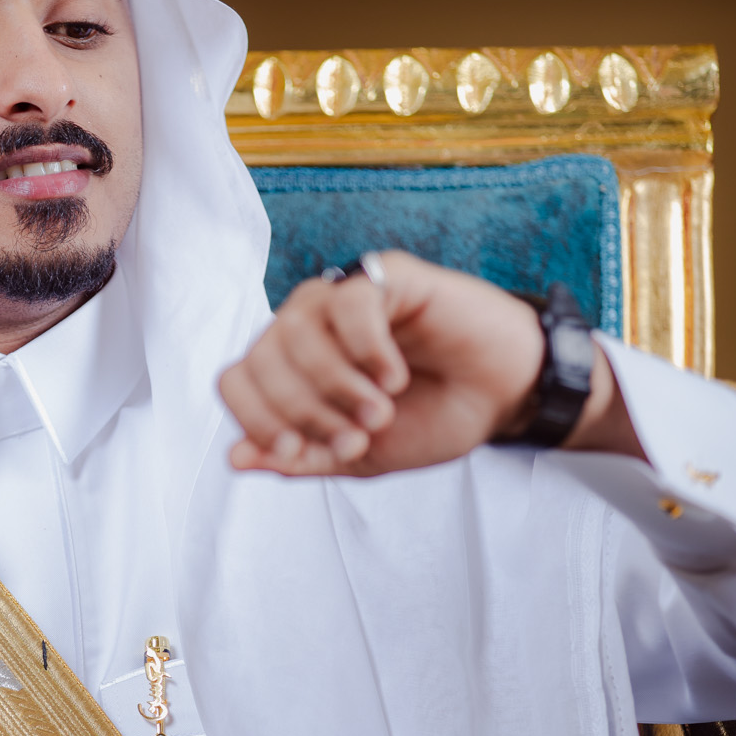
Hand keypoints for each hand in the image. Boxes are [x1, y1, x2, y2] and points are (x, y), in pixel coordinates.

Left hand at [219, 251, 641, 477]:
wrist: (501, 400)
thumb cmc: (430, 419)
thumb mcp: (358, 457)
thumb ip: (298, 459)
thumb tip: (234, 458)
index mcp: (291, 367)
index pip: (234, 379)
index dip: (257, 419)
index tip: (299, 452)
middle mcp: (307, 325)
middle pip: (260, 357)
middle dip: (303, 410)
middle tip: (357, 436)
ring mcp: (344, 296)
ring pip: (295, 328)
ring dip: (334, 383)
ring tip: (379, 410)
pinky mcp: (387, 276)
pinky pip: (350, 301)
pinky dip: (367, 348)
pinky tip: (394, 376)